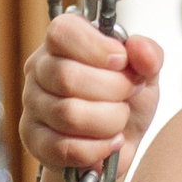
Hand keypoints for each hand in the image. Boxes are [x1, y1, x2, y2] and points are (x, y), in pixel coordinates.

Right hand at [20, 13, 164, 169]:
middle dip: (113, 91)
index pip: (63, 32)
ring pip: (69, 115)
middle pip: (68, 77)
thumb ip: (149, 54)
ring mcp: (32, 105)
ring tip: (119, 121)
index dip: (97, 48)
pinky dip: (98, 149)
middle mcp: (41, 68)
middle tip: (127, 96)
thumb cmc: (127, 100)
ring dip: (109, 122)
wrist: (120, 145)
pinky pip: (64, 148)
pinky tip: (110, 143)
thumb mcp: (146, 73)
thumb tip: (140, 48)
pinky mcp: (34, 140)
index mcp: (63, 42)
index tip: (121, 61)